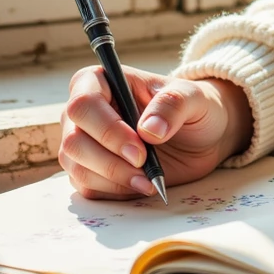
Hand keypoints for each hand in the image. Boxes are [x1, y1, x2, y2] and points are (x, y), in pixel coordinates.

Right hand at [59, 65, 253, 198]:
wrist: (199, 136)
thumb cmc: (192, 107)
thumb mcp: (194, 98)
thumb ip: (173, 105)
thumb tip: (149, 130)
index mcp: (100, 81)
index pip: (84, 104)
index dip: (108, 131)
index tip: (140, 151)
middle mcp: (83, 112)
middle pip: (74, 141)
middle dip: (110, 162)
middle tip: (146, 169)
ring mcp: (83, 142)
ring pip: (77, 168)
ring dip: (114, 180)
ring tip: (149, 181)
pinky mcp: (89, 170)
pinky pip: (87, 188)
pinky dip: (114, 192)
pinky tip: (142, 186)